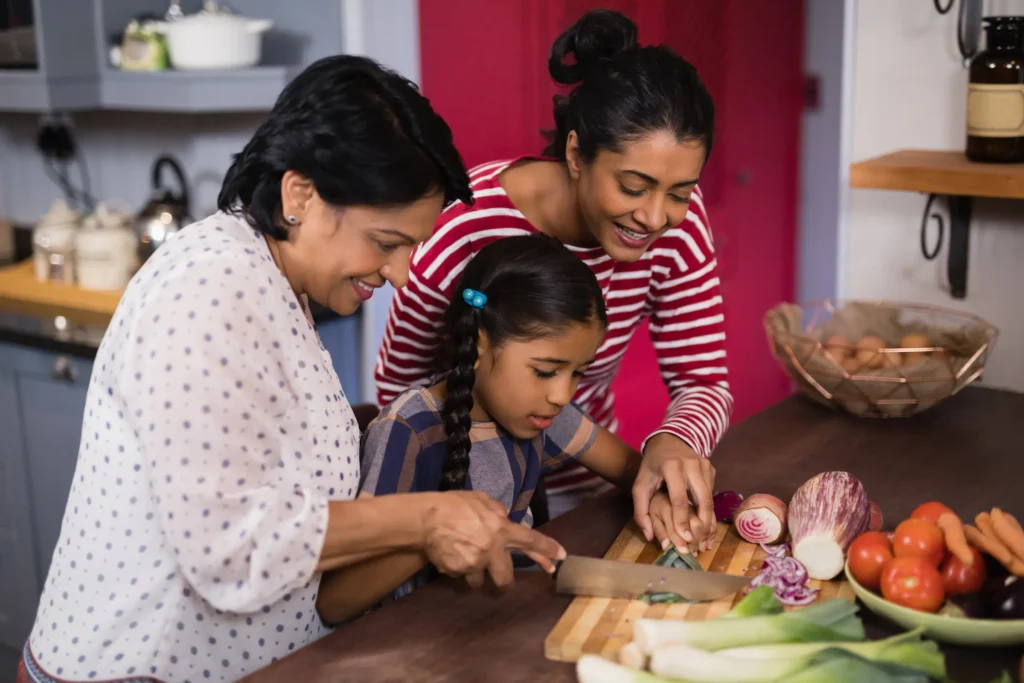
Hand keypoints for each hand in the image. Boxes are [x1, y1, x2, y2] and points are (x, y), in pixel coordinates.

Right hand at [420, 490, 566, 589]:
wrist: (425, 518)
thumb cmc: (454, 504)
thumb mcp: (481, 500)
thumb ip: (497, 512)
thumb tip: (506, 521)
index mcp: (501, 528)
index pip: (531, 540)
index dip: (548, 550)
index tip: (561, 557)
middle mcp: (491, 549)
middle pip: (506, 579)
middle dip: (503, 582)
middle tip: (499, 579)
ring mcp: (474, 564)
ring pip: (480, 582)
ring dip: (476, 575)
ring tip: (464, 560)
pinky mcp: (457, 572)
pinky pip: (461, 576)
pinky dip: (458, 569)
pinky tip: (451, 555)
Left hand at [632, 433, 716, 551]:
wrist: (668, 441)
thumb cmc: (652, 465)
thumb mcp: (640, 484)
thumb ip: (641, 510)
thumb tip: (649, 536)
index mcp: (671, 467)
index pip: (679, 499)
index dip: (682, 520)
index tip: (685, 539)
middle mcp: (691, 465)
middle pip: (702, 500)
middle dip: (703, 524)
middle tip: (699, 543)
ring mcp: (704, 466)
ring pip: (710, 499)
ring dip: (708, 520)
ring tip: (704, 539)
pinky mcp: (711, 469)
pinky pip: (711, 493)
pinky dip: (709, 510)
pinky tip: (705, 523)